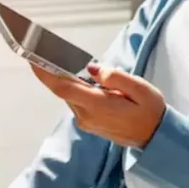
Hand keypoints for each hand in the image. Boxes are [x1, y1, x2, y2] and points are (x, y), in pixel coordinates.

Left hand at [31, 64, 165, 148]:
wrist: (156, 137)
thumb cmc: (150, 111)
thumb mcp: (141, 89)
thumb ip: (115, 77)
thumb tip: (91, 68)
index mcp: (98, 105)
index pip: (63, 87)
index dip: (45, 73)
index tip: (32, 58)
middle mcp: (86, 116)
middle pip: (63, 89)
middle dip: (54, 71)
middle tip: (48, 50)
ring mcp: (86, 121)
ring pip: (69, 95)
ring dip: (67, 79)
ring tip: (67, 60)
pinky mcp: (89, 122)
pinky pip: (77, 101)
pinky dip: (75, 88)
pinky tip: (82, 78)